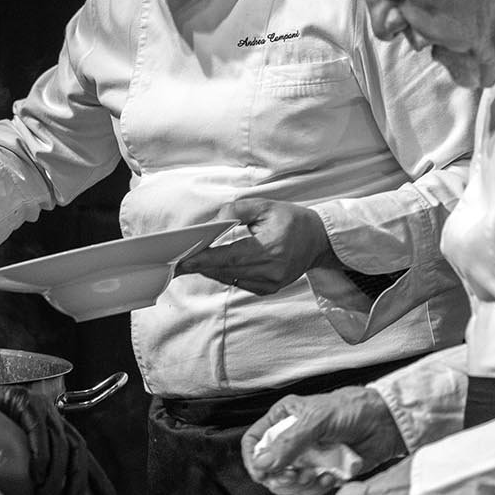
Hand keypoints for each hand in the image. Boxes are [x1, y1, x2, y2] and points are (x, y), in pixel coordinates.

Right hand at [0, 373, 119, 494]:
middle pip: (76, 448)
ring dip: (56, 472)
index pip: (83, 453)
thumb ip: (21, 477)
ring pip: (58, 441)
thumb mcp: (8, 457)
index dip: (98, 476)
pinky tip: (38, 472)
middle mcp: (52, 416)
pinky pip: (37, 428)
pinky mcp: (21, 401)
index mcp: (55, 428)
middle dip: (81, 478)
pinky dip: (41, 451)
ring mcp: (38, 406)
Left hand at [175, 197, 334, 295]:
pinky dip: (225, 274)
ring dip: (210, 270)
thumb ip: (236, 210)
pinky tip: (214, 265)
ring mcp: (271, 282)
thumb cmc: (290, 219)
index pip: (230, 257)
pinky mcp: (269, 288)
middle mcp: (271, 270)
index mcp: (271, 248)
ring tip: (190, 262)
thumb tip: (212, 223)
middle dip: (199, 266)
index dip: (204, 260)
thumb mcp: (265, 206)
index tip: (182, 261)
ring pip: (230, 278)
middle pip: (226, 270)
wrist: (318, 240)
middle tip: (176, 262)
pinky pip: (240, 283)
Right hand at [242, 388, 404, 494]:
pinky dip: (319, 488)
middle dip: (281, 477)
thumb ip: (288, 443)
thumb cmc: (352, 410)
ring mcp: (307, 458)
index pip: (254, 442)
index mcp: (283, 419)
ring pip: (288, 484)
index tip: (262, 474)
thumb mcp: (316, 421)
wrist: (385, 423)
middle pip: (268, 469)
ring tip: (318, 473)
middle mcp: (292, 440)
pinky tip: (332, 476)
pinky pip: (309, 490)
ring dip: (301, 484)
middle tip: (295, 475)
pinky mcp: (323, 473)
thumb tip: (261, 464)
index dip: (254, 460)